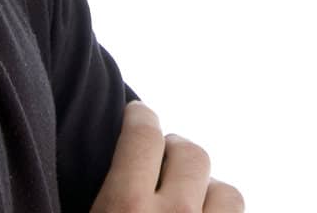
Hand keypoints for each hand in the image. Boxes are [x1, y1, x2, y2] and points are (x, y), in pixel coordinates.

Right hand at [91, 100, 243, 212]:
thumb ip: (101, 194)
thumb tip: (90, 174)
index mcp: (125, 208)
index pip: (144, 136)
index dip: (140, 118)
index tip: (139, 114)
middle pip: (191, 154)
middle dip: (176, 154)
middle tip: (161, 166)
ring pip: (226, 191)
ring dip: (208, 192)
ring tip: (188, 203)